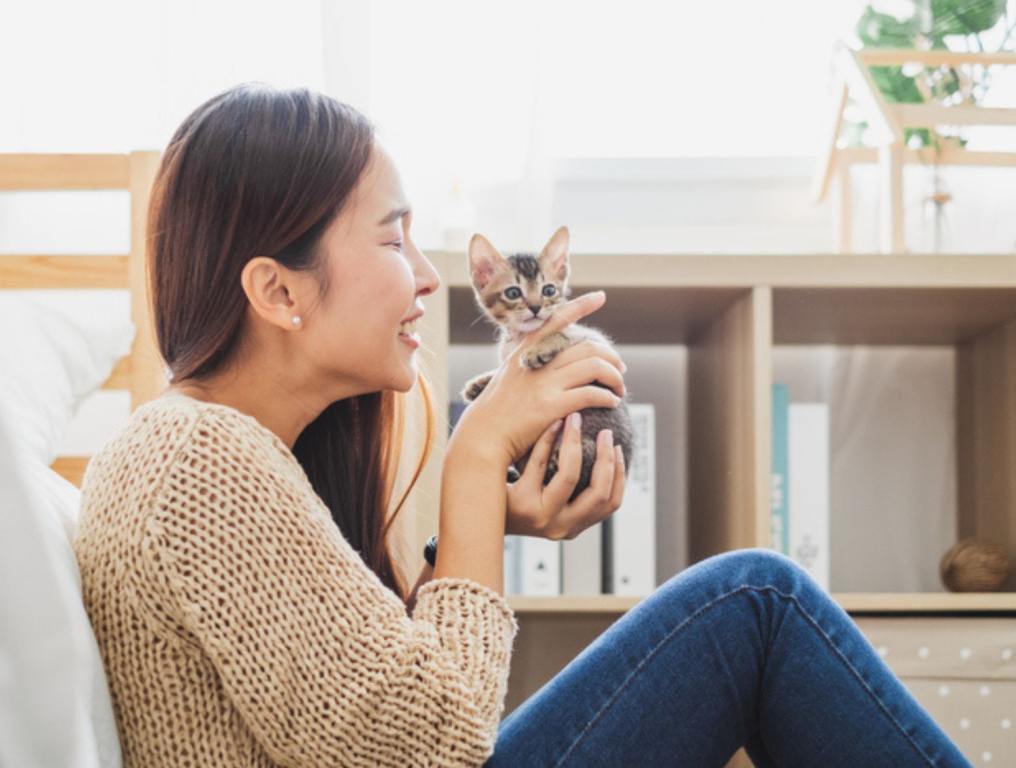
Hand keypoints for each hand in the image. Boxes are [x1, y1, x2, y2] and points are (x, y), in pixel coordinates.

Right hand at [448, 290, 626, 469]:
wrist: (482, 435)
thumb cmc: (497, 411)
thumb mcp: (508, 375)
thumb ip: (530, 364)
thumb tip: (554, 363)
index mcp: (526, 350)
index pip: (557, 319)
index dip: (581, 306)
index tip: (600, 296)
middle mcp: (537, 361)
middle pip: (588, 347)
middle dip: (611, 357)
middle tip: (620, 370)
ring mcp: (544, 382)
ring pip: (595, 367)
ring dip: (615, 378)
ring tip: (619, 389)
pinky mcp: (551, 405)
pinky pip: (592, 393)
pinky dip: (608, 396)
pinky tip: (612, 402)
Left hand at [506, 413, 625, 539]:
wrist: (483, 512)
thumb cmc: (521, 500)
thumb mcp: (552, 502)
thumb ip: (575, 489)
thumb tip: (605, 449)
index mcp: (575, 526)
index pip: (611, 504)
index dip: (619, 474)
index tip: (617, 448)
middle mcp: (562, 526)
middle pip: (599, 493)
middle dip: (605, 458)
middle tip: (605, 432)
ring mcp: (541, 516)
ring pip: (570, 476)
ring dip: (575, 443)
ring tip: (575, 419)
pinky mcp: (521, 503)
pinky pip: (540, 464)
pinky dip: (548, 440)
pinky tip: (551, 423)